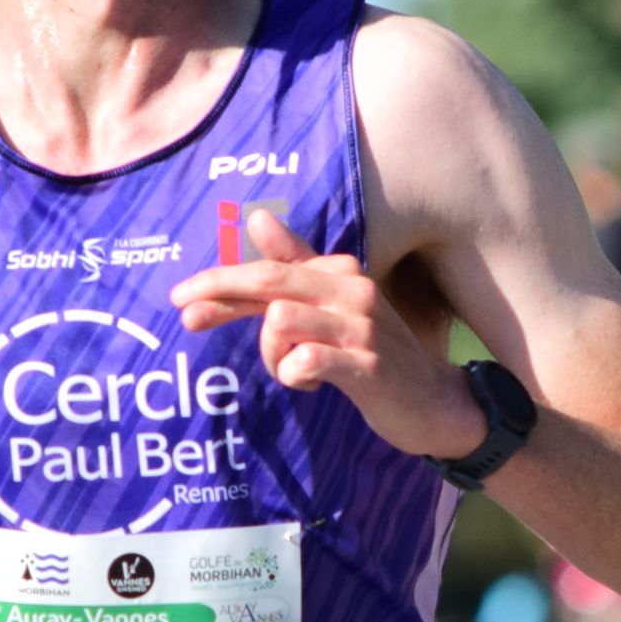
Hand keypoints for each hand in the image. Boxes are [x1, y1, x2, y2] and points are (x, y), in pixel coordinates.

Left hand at [167, 208, 488, 458]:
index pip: (269, 268)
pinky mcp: (368, 366)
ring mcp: (362, 328)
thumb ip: (296, 265)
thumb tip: (256, 217)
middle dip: (221, 296)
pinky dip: (293, 375)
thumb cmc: (378, 354)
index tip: (181, 297)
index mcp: (341, 273)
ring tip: (292, 371)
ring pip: (281, 322)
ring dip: (272, 354)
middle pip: (269, 282)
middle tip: (185, 317)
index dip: (221, 280)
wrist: (438, 403)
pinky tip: (308, 384)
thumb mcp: (336, 306)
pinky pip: (306, 361)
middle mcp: (352, 291)